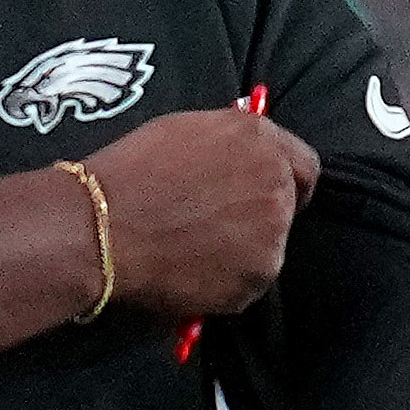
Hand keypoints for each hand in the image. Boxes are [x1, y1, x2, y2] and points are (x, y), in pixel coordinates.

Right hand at [85, 106, 315, 322]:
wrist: (103, 225)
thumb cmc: (131, 172)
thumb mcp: (187, 130)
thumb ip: (231, 142)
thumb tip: (244, 154)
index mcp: (261, 141)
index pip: (305, 166)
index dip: (286, 179)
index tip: (267, 192)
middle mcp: (276, 186)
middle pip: (287, 206)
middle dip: (258, 213)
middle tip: (213, 221)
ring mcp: (272, 237)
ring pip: (269, 246)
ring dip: (244, 247)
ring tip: (193, 245)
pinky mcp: (256, 278)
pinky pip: (250, 279)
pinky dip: (228, 278)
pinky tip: (191, 266)